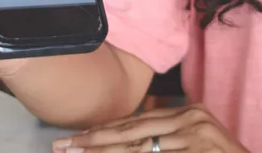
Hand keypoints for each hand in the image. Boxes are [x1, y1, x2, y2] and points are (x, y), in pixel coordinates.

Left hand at [53, 105, 246, 152]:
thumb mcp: (196, 141)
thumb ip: (167, 135)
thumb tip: (127, 137)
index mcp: (188, 112)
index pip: (137, 121)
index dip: (105, 130)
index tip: (78, 137)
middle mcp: (190, 119)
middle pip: (132, 131)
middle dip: (95, 140)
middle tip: (64, 146)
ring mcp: (195, 137)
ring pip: (139, 149)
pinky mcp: (197, 151)